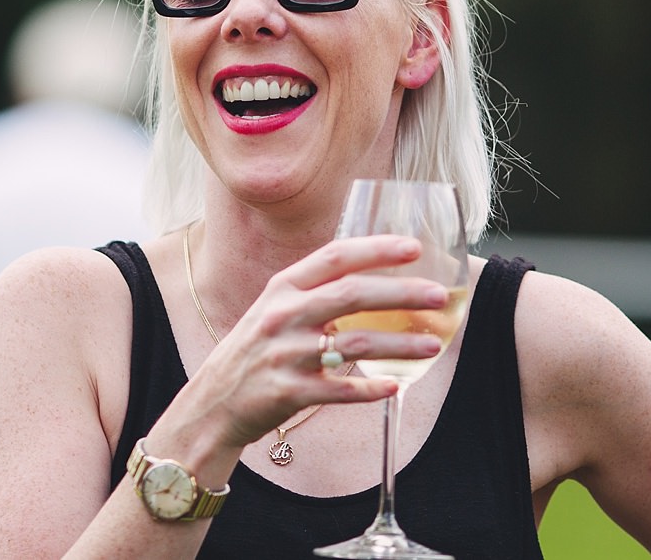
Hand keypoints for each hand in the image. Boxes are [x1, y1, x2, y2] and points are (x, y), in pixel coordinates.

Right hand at [178, 234, 452, 450]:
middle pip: (353, 294)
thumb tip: (371, 275)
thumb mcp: (274, 309)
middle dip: (402, 293)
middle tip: (439, 295)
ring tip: (433, 345)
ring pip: (356, 343)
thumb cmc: (254, 351)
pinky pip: (340, 389)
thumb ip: (314, 292)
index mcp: (283, 287)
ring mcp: (285, 354)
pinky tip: (396, 386)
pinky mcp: (289, 392)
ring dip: (400, 344)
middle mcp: (283, 315)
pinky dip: (371, 389)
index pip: (335, 257)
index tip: (414, 247)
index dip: (376, 248)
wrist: (212, 403)